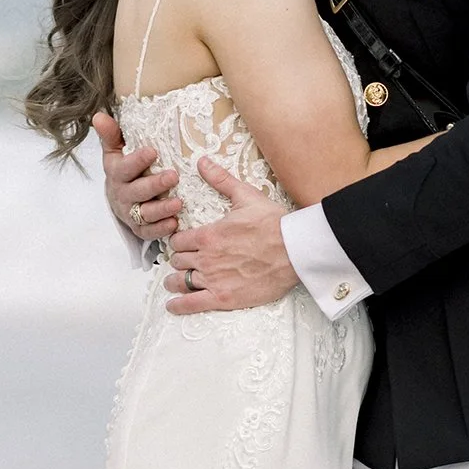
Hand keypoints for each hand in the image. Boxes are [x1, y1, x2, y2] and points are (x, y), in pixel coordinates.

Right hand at [95, 112, 180, 239]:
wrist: (118, 198)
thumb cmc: (124, 169)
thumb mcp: (115, 151)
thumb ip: (111, 135)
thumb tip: (98, 116)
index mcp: (116, 173)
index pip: (125, 167)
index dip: (137, 160)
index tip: (152, 151)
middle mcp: (122, 194)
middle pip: (137, 191)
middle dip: (155, 184)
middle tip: (173, 175)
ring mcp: (130, 213)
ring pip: (144, 214)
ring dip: (161, 209)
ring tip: (179, 203)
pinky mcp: (139, 229)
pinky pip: (149, 232)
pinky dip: (161, 229)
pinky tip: (174, 223)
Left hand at [165, 158, 298, 312]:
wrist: (296, 250)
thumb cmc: (274, 223)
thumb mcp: (246, 196)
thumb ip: (221, 180)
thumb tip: (203, 162)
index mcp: (208, 234)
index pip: (178, 240)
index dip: (180, 241)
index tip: (184, 243)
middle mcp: (206, 258)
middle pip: (178, 260)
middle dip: (179, 259)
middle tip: (184, 261)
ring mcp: (214, 279)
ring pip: (180, 281)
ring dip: (175, 280)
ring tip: (174, 281)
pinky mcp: (224, 298)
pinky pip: (192, 304)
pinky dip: (179, 305)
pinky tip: (173, 305)